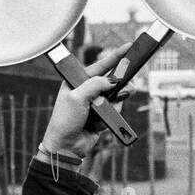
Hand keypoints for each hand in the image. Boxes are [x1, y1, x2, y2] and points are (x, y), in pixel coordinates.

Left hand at [41, 42, 134, 157]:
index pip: (100, 65)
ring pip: (117, 98)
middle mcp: (87, 91)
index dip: (115, 57)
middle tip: (125, 90)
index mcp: (77, 82)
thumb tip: (112, 81)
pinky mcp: (102, 116)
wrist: (65, 147)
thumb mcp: (77, 98)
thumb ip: (95, 85)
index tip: (129, 47)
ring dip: (111, 108)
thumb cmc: (64, 121)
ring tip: (97, 116)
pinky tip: (96, 125)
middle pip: (113, 82)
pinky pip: (115, 112)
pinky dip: (108, 119)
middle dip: (119, 88)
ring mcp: (95, 104)